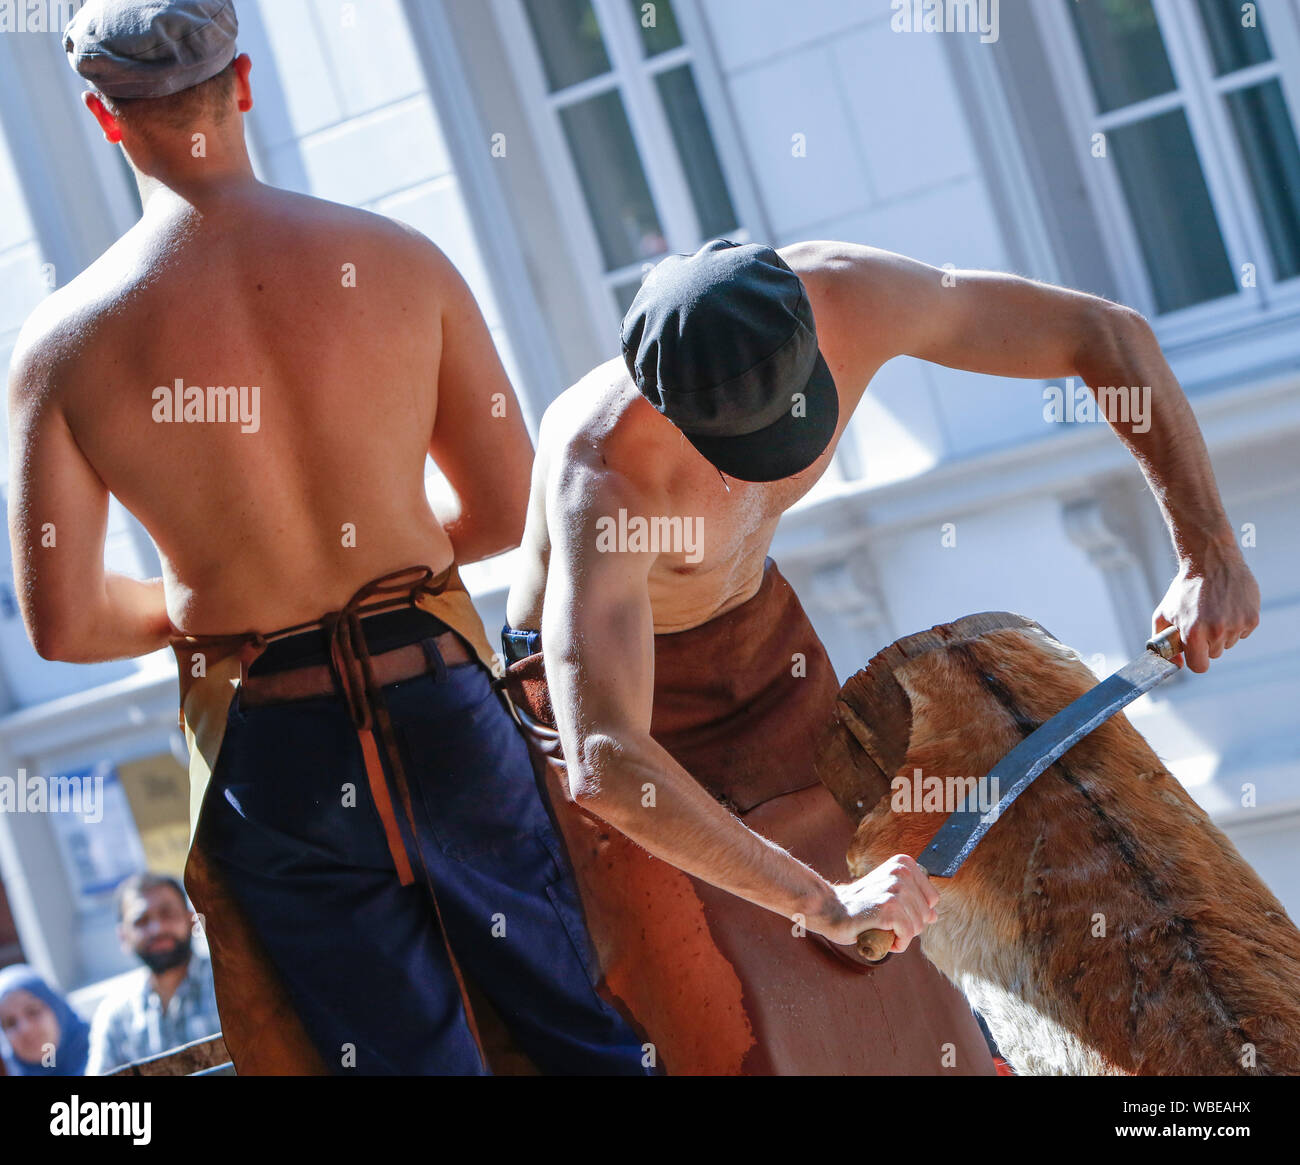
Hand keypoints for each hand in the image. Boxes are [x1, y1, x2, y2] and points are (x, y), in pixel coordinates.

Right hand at [810, 854, 938, 951]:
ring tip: (878, 925)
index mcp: (904, 863)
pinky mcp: (888, 909)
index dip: (914, 911)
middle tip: (882, 919)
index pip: (932, 899)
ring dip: (900, 935)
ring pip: (917, 927)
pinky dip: (896, 943)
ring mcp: (895, 890)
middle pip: (926, 915)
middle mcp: (901, 872)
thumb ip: (913, 900)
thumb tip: (934, 915)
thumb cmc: (859, 905)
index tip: (891, 908)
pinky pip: (907, 936)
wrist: (829, 909)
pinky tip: (880, 934)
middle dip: (907, 925)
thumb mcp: (889, 893)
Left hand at [1153, 535, 1259, 672]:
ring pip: (1229, 643)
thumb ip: (1163, 641)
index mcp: (1193, 632)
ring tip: (1214, 610)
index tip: (1195, 652)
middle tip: (1202, 620)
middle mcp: (1216, 630)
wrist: (1211, 561)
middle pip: (1214, 654)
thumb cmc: (1185, 589)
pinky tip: (1227, 606)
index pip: (1199, 666)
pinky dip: (1236, 623)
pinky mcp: (1252, 618)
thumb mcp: (1163, 613)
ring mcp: (1236, 624)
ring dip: (1222, 632)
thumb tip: (1176, 664)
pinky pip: (1243, 632)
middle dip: (1206, 642)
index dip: (1196, 660)